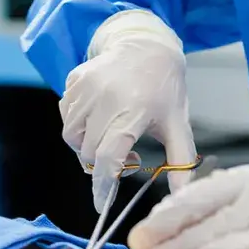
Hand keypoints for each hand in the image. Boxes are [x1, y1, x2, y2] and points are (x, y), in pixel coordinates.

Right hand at [60, 10, 196, 211]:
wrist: (147, 45)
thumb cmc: (165, 88)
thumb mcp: (178, 123)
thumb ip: (180, 161)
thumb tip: (182, 194)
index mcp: (134, 110)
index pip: (109, 156)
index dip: (103, 185)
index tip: (101, 203)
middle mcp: (106, 98)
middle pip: (89, 151)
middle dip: (101, 162)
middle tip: (124, 154)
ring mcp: (87, 87)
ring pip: (72, 135)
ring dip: (86, 144)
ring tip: (109, 134)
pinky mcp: (74, 80)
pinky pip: (66, 115)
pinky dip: (77, 124)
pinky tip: (98, 116)